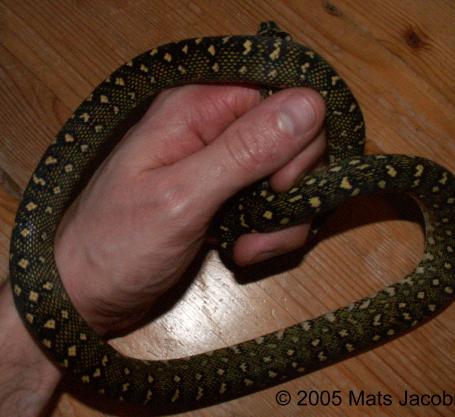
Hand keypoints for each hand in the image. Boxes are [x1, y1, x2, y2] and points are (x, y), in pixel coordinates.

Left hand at [55, 84, 324, 334]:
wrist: (88, 297)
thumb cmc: (117, 245)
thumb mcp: (181, 197)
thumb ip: (245, 151)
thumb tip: (310, 103)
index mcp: (196, 108)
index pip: (278, 96)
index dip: (294, 137)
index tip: (281, 182)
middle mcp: (214, 129)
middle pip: (292, 138)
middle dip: (290, 186)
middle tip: (262, 218)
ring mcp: (223, 168)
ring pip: (290, 178)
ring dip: (280, 219)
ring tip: (245, 247)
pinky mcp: (228, 199)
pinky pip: (275, 206)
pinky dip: (270, 233)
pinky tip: (241, 251)